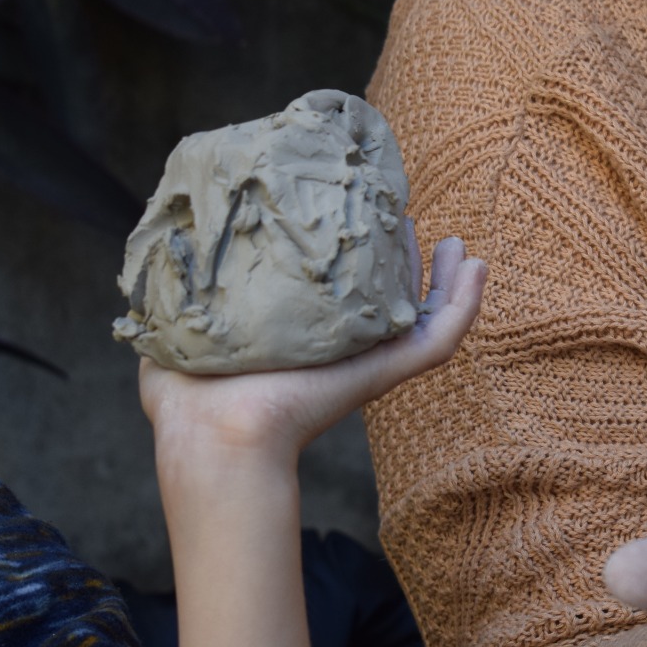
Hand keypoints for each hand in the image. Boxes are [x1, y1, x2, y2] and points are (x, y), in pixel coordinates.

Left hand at [139, 236, 485, 459]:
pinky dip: (465, 304)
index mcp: (301, 337)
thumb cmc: (188, 395)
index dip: (357, 260)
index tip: (357, 218)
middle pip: (392, 303)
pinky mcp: (387, 370)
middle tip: (406, 223)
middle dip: (406, 263)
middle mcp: (341, 347)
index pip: (342, 297)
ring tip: (456, 245)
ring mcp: (370, 359)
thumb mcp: (179, 325)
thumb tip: (172, 255)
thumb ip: (181, 293)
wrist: (215, 428)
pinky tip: (475, 267)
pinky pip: (440, 338)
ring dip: (449, 282)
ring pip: (426, 318)